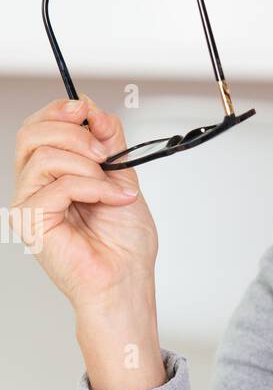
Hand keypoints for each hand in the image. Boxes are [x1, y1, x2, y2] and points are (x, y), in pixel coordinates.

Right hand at [12, 95, 158, 312]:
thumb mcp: (122, 177)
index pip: (38, 128)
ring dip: (88, 166)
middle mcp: (35, 187)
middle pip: (31, 134)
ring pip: (45, 156)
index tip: (87, 109)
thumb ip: (108, 141)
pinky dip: (93, 187)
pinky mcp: (31, 220)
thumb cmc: (124, 245)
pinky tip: (110, 200)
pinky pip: (59, 184)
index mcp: (52, 175)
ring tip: (110, 188)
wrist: (127, 281)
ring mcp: (29, 203)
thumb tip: (92, 110)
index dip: (60, 111)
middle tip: (103, 152)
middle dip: (73, 133)